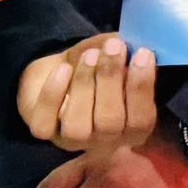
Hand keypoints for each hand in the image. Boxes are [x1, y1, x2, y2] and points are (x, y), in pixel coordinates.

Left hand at [16, 34, 157, 153]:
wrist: (60, 70)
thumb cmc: (98, 66)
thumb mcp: (120, 58)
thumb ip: (132, 57)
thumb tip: (141, 47)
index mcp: (130, 128)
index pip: (141, 121)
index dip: (142, 89)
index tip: (143, 54)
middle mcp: (104, 140)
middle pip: (109, 123)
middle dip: (111, 80)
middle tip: (114, 47)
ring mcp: (72, 140)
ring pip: (78, 128)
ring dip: (85, 86)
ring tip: (90, 55)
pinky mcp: (44, 131)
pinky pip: (45, 125)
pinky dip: (53, 95)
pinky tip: (63, 69)